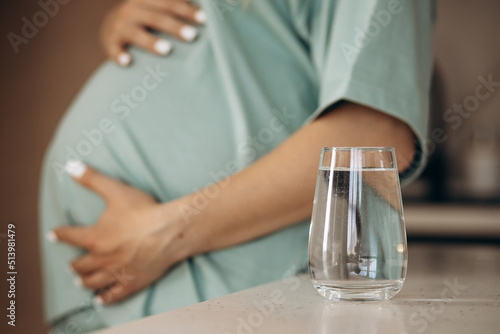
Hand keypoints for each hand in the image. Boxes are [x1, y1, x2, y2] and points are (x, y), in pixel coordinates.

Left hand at [52, 160, 187, 304]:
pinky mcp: (131, 282)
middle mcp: (101, 258)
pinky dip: (104, 298)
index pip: (70, 236)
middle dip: (74, 263)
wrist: (169, 231)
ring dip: (84, 281)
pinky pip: (113, 295)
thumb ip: (91, 179)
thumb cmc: (143, 211)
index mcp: (94, 237)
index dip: (60, 234)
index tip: (53, 235)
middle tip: (70, 264)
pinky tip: (99, 300)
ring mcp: (116, 273)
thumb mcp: (115, 191)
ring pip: (93, 281)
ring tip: (80, 281)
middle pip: (80, 264)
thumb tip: (70, 165)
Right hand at [100, 0, 205, 65]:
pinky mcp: (110, 41)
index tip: (205, 20)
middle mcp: (134, 9)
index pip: (171, 3)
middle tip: (193, 36)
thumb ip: (179, 9)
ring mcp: (121, 26)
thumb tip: (219, 9)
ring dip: (151, 41)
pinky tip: (127, 62)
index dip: (188, 10)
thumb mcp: (160, 8)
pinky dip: (119, 54)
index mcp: (150, 0)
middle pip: (157, 17)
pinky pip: (114, 48)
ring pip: (136, 33)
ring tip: (167, 50)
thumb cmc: (149, 19)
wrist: (113, 26)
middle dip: (175, 26)